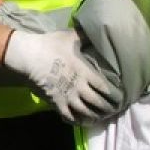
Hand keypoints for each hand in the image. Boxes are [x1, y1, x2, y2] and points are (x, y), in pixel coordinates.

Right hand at [3, 29, 118, 123]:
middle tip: (114, 110)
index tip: (120, 98)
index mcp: (85, 72)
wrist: (29, 56)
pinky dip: (77, 121)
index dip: (114, 95)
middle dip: (108, 108)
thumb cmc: (50, 45)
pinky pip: (69, 116)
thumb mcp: (70, 37)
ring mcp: (67, 97)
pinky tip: (81, 121)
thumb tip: (95, 28)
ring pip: (85, 112)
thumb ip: (85, 36)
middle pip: (98, 102)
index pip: (105, 87)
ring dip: (95, 116)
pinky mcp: (56, 103)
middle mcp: (79, 87)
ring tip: (101, 118)